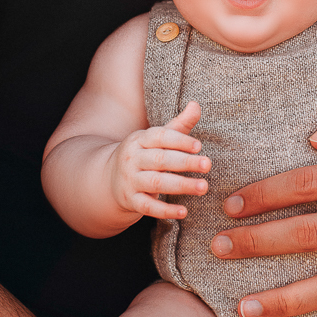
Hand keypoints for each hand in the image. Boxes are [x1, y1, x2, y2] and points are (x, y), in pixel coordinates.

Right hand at [110, 101, 209, 219]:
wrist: (109, 178)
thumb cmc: (144, 154)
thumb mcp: (157, 139)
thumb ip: (179, 125)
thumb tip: (196, 104)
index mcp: (140, 139)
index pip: (160, 137)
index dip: (179, 140)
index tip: (199, 146)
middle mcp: (133, 158)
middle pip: (160, 159)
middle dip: (185, 162)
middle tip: (207, 165)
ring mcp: (130, 180)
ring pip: (156, 183)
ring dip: (181, 185)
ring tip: (203, 187)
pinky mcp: (131, 200)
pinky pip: (148, 206)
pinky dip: (165, 210)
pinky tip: (183, 212)